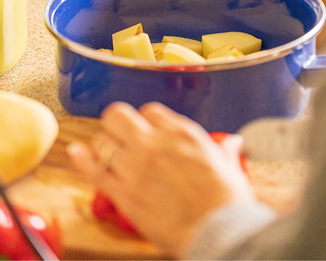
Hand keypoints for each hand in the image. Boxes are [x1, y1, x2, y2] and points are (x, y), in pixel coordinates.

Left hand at [67, 102, 255, 257]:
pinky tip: (77, 153)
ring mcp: (136, 167)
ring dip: (106, 146)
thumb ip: (225, 148)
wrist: (218, 230)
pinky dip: (83, 160)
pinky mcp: (124, 193)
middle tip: (121, 131)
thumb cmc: (225, 198)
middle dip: (118, 121)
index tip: (147, 129)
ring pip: (103, 142)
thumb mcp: (229, 165)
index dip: (146, 119)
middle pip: (118, 115)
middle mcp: (154, 143)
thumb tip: (234, 142)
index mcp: (180, 133)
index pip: (149, 110)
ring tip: (110, 153)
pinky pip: (94, 170)